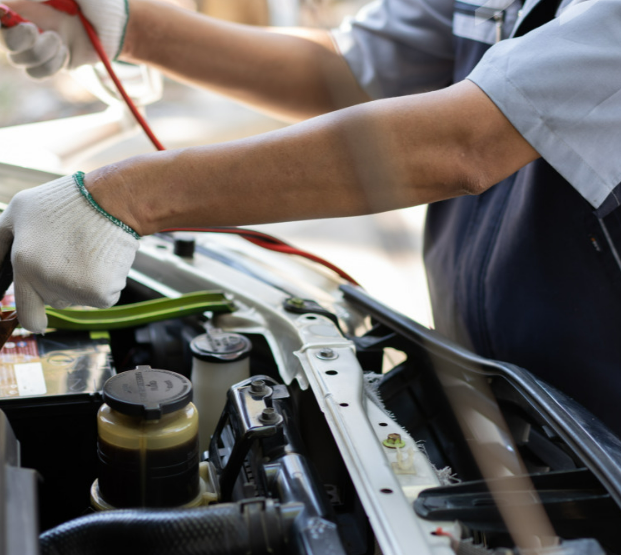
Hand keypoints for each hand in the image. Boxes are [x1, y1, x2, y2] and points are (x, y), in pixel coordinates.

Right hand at [0, 0, 128, 77]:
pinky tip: (65, 51)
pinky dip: (51, 63)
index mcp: (22, 3)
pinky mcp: (51, 62)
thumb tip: (20, 0)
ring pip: (19, 59)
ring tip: (59, 39)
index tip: (2, 14)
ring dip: (40, 52)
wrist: (115, 24)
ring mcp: (36, 45)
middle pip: (2, 40)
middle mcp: (23, 22)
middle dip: (14, 39)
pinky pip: (38, 72)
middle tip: (33, 31)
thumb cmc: (93, 0)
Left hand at [0, 172, 139, 331]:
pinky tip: (106, 260)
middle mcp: (46, 281)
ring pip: (80, 298)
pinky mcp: (100, 292)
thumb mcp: (18, 212)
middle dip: (63, 285)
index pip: (26, 313)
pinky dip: (107, 282)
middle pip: (56, 302)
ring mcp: (74, 289)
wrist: (111, 201)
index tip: (40, 322)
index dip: (34, 320)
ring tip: (91, 251)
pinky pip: (104, 297)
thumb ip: (0, 243)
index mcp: (23, 264)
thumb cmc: (66, 202)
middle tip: (74, 255)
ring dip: (86, 281)